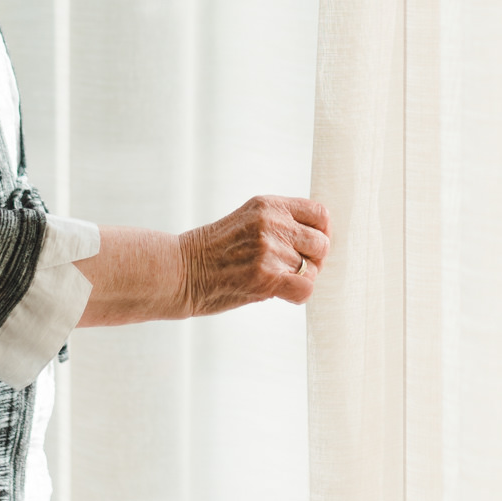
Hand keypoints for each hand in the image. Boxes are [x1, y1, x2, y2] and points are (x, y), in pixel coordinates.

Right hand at [178, 195, 331, 316]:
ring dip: (300, 279)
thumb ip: (279, 223)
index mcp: (268, 205)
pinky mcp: (265, 277)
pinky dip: (298, 295)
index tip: (309, 246)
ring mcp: (269, 249)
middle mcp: (271, 223)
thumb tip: (318, 240)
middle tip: (293, 269)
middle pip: (322, 243)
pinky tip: (281, 294)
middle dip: (313, 260)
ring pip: (313, 270)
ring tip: (276, 281)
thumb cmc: (212, 252)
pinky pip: (306, 288)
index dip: (322, 233)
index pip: (320, 213)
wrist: (180, 271)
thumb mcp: (246, 221)